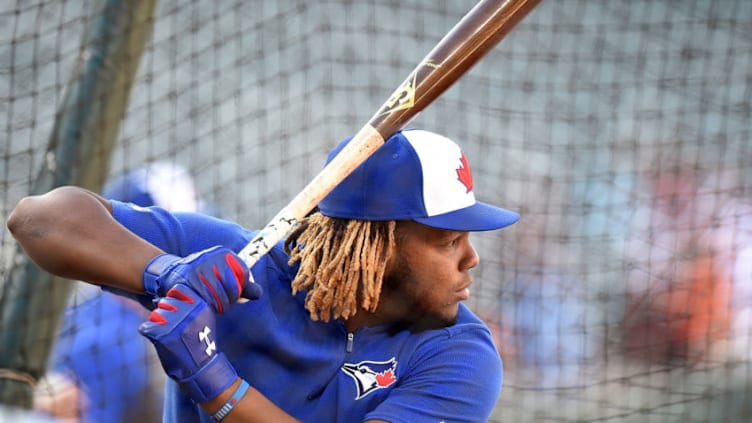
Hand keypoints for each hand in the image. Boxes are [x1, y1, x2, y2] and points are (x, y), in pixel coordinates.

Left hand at [139, 284, 237, 403]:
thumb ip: (191, 305)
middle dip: (165, 313)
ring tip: (169, 337)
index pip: (177, 289)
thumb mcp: (204, 319)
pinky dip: (149, 334)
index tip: (177, 310)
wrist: (200, 369)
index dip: (174, 299)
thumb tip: (166, 296)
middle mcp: (188, 311)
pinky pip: (145, 327)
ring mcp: (175, 322)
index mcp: (200, 305)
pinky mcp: (161, 335)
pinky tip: (161, 342)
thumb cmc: (200, 343)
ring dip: (157, 324)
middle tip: (174, 329)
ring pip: (154, 315)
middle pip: (164, 302)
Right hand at [143, 246, 262, 312]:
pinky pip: (206, 301)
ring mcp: (199, 268)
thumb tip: (258, 294)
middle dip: (229, 299)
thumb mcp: (224, 275)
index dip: (241, 288)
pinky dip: (207, 307)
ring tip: (212, 303)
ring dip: (218, 306)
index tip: (233, 293)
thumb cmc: (204, 276)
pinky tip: (203, 304)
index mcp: (224, 253)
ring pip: (220, 297)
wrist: (171, 273)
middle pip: (233, 288)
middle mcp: (212, 257)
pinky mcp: (188, 281)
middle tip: (221, 301)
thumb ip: (243, 285)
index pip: (243, 274)